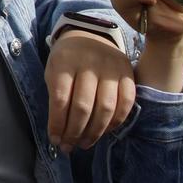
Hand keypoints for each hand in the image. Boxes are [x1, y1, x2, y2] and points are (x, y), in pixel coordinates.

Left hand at [44, 28, 136, 149]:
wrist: (90, 35)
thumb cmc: (67, 59)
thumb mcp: (53, 70)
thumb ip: (56, 97)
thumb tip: (58, 134)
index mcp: (64, 62)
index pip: (61, 99)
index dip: (58, 124)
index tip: (54, 140)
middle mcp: (88, 64)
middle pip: (83, 106)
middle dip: (75, 132)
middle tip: (69, 147)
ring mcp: (111, 68)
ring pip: (106, 108)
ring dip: (95, 132)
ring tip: (84, 143)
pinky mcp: (128, 74)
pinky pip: (126, 103)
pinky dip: (116, 122)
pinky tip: (104, 131)